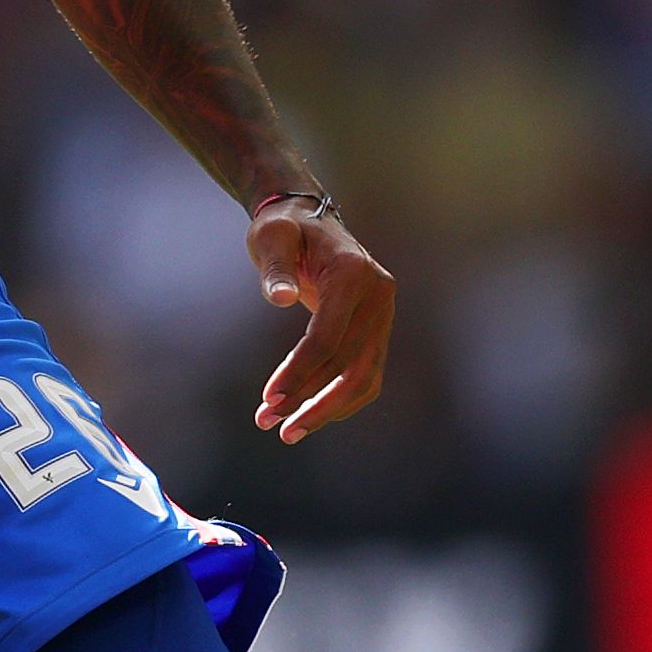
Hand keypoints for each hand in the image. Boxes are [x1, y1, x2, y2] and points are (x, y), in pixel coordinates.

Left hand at [247, 197, 392, 442]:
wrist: (308, 220)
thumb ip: (276, 267)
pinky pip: (366, 375)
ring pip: (362, 377)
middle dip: (308, 399)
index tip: (269, 398)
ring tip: (286, 431)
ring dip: (325, 409)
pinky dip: (340, 399)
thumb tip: (280, 298)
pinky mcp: (377, 330)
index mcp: (355, 273)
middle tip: (268, 422)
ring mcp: (383, 315)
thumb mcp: (272, 237)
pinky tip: (309, 416)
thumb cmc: (284, 228)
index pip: (329, 336)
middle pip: (348, 364)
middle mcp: (379, 296)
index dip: (300, 371)